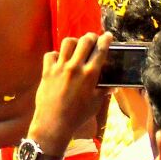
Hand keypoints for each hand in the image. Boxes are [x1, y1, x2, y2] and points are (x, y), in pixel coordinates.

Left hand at [27, 32, 110, 155]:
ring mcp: (59, 68)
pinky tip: (59, 60)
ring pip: (67, 43)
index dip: (106, 40)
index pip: (100, 50)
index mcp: (90, 74)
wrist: (53, 123)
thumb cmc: (77, 116)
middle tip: (93, 39)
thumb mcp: (95, 103)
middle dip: (91, 37)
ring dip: (74, 42)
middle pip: (85, 41)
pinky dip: (56, 55)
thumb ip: (104, 91)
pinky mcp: (46, 71)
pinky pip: (51, 54)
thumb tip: (113, 86)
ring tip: (76, 47)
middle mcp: (75, 67)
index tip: (108, 35)